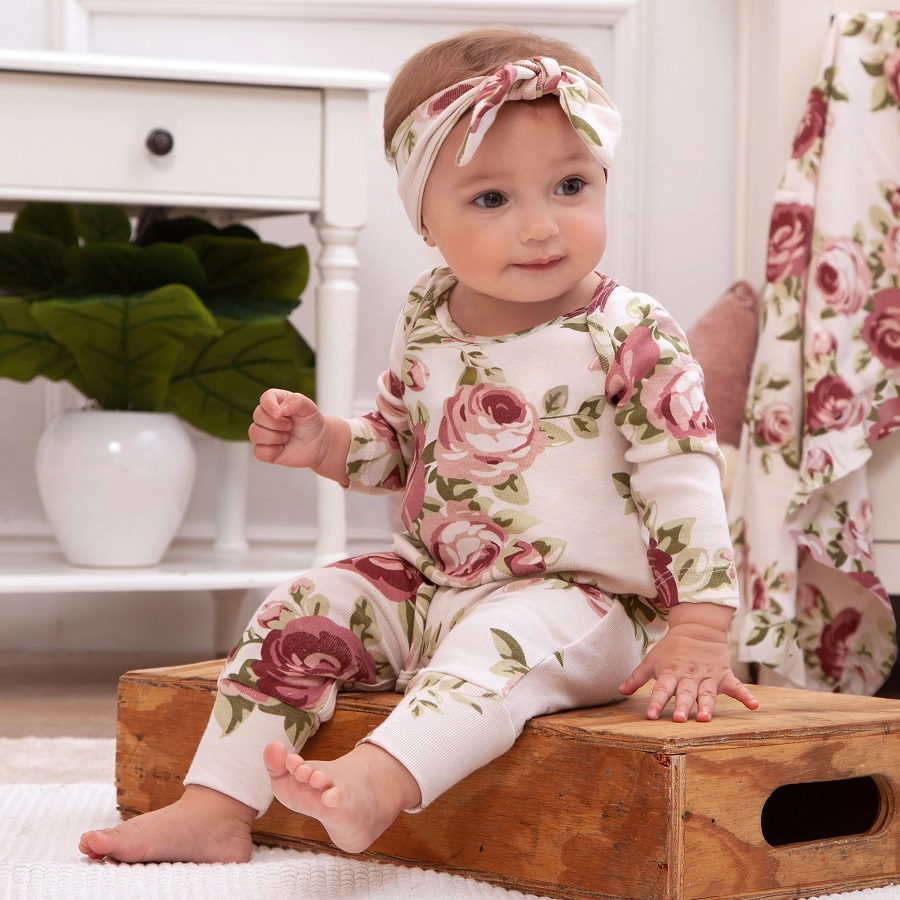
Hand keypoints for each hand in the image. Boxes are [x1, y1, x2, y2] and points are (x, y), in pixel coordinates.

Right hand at [249, 390, 349, 483]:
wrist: (319, 443)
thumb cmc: (311, 422)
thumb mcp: (309, 407)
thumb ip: (296, 401)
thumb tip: (281, 409)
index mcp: (276, 402)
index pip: (264, 399)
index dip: (270, 406)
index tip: (281, 414)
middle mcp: (266, 417)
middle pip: (258, 416)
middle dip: (276, 423)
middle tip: (290, 426)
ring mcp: (263, 434)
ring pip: (254, 433)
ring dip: (274, 437)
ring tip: (287, 437)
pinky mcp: (264, 450)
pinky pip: (257, 451)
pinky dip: (271, 451)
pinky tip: (281, 449)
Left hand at [618, 603, 758, 722]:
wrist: (697, 628)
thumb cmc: (671, 649)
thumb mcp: (652, 660)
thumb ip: (637, 677)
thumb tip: (620, 691)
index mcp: (670, 673)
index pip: (661, 690)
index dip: (655, 702)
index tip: (650, 716)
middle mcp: (689, 676)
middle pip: (685, 693)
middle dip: (682, 706)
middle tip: (679, 719)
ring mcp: (707, 676)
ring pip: (707, 693)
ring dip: (707, 705)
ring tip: (706, 718)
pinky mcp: (723, 675)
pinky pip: (736, 686)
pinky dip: (745, 695)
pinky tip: (754, 706)